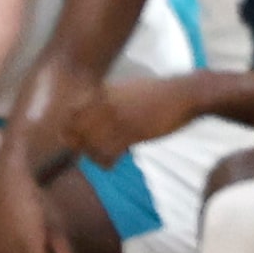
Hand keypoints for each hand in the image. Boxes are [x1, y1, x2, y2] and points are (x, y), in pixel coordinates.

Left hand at [64, 75, 197, 161]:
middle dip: (80, 145)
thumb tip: (92, 116)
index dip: (70, 130)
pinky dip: (109, 162)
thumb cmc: (158, 94)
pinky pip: (107, 154)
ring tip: (107, 157)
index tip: (78, 139)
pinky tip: (117, 159)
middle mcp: (105, 104)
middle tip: (92, 152)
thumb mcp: (127, 90)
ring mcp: (117, 118)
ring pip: (90, 146)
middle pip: (75, 132)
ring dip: (95, 156)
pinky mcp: (131, 132)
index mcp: (102, 92)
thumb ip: (107, 100)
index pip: (70, 114)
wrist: (184, 95)